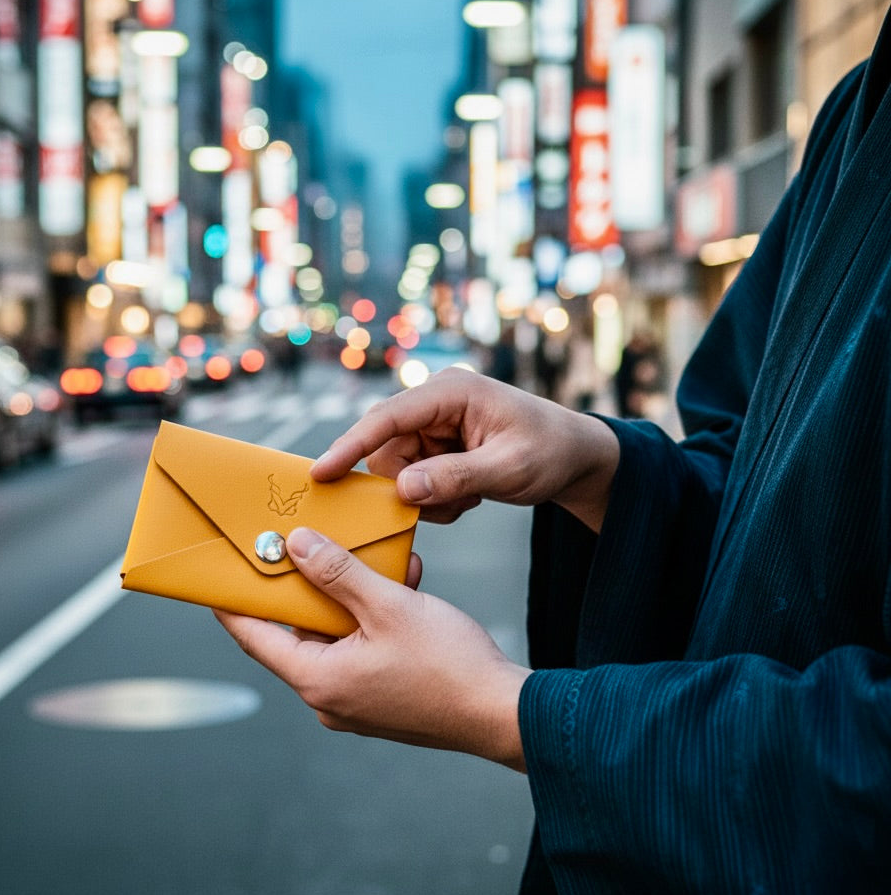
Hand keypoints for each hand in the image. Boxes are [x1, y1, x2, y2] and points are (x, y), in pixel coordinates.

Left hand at [213, 526, 531, 770]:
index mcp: (319, 680)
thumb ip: (337, 573)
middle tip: (306, 546)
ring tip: (376, 561)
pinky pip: (363, 647)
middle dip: (311, 584)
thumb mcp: (387, 606)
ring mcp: (356, 701)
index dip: (233, 603)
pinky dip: (375, 616)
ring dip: (353, 595)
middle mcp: (330, 697)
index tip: (216, 576)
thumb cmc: (448, 667)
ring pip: (337, 634)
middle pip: (300, 630)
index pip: (255, 637)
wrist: (502, 712)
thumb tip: (296, 546)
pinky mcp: (382, 697)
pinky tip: (404, 584)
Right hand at [311, 369, 618, 531]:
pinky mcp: (437, 443)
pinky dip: (435, 497)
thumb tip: (403, 489)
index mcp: (451, 391)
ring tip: (469, 498)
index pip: (387, 417)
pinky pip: (413, 478)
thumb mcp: (508, 469)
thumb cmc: (550, 451)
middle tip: (453, 503)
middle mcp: (436, 401)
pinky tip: (469, 495)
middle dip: (410, 484)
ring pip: (397, 470)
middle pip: (387, 449)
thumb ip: (455, 478)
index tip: (321, 473)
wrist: (575, 456)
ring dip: (427, 495)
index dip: (350, 445)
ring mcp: (435, 423)